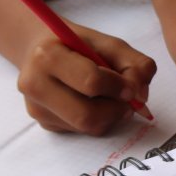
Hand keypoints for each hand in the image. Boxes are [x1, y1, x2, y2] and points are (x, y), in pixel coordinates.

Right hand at [15, 21, 156, 134]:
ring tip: (113, 99)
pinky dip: (99, 120)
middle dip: (116, 110)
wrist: (41, 51)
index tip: (131, 87)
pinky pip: (81, 131)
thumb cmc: (79, 45)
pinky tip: (94, 103)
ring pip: (87, 127)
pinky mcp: (44, 123)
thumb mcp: (110, 44)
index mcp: (48, 56)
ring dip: (111, 117)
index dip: (119, 87)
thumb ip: (135, 64)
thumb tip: (141, 96)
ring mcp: (37, 107)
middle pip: (87, 115)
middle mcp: (34, 84)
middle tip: (128, 100)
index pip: (91, 82)